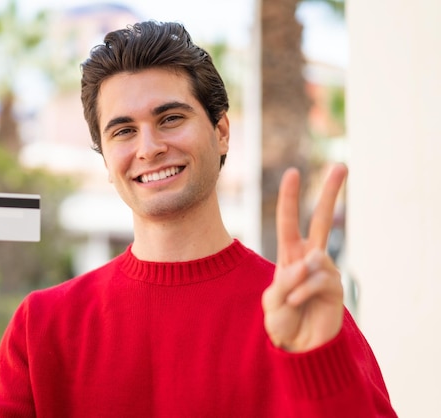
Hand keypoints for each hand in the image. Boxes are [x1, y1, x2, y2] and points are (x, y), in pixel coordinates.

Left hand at [262, 164, 347, 351]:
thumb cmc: (281, 322)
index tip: (292, 172)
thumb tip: (311, 261)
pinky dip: (304, 292)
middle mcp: (309, 259)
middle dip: (330, 193)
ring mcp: (325, 271)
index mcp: (290, 256)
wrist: (297, 347)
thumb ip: (286, 280)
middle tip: (341, 165)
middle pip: (321, 219)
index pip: (289, 221)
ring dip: (297, 280)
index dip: (289, 198)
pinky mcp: (336, 288)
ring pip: (316, 258)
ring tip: (292, 301)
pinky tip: (298, 304)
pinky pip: (319, 280)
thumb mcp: (272, 300)